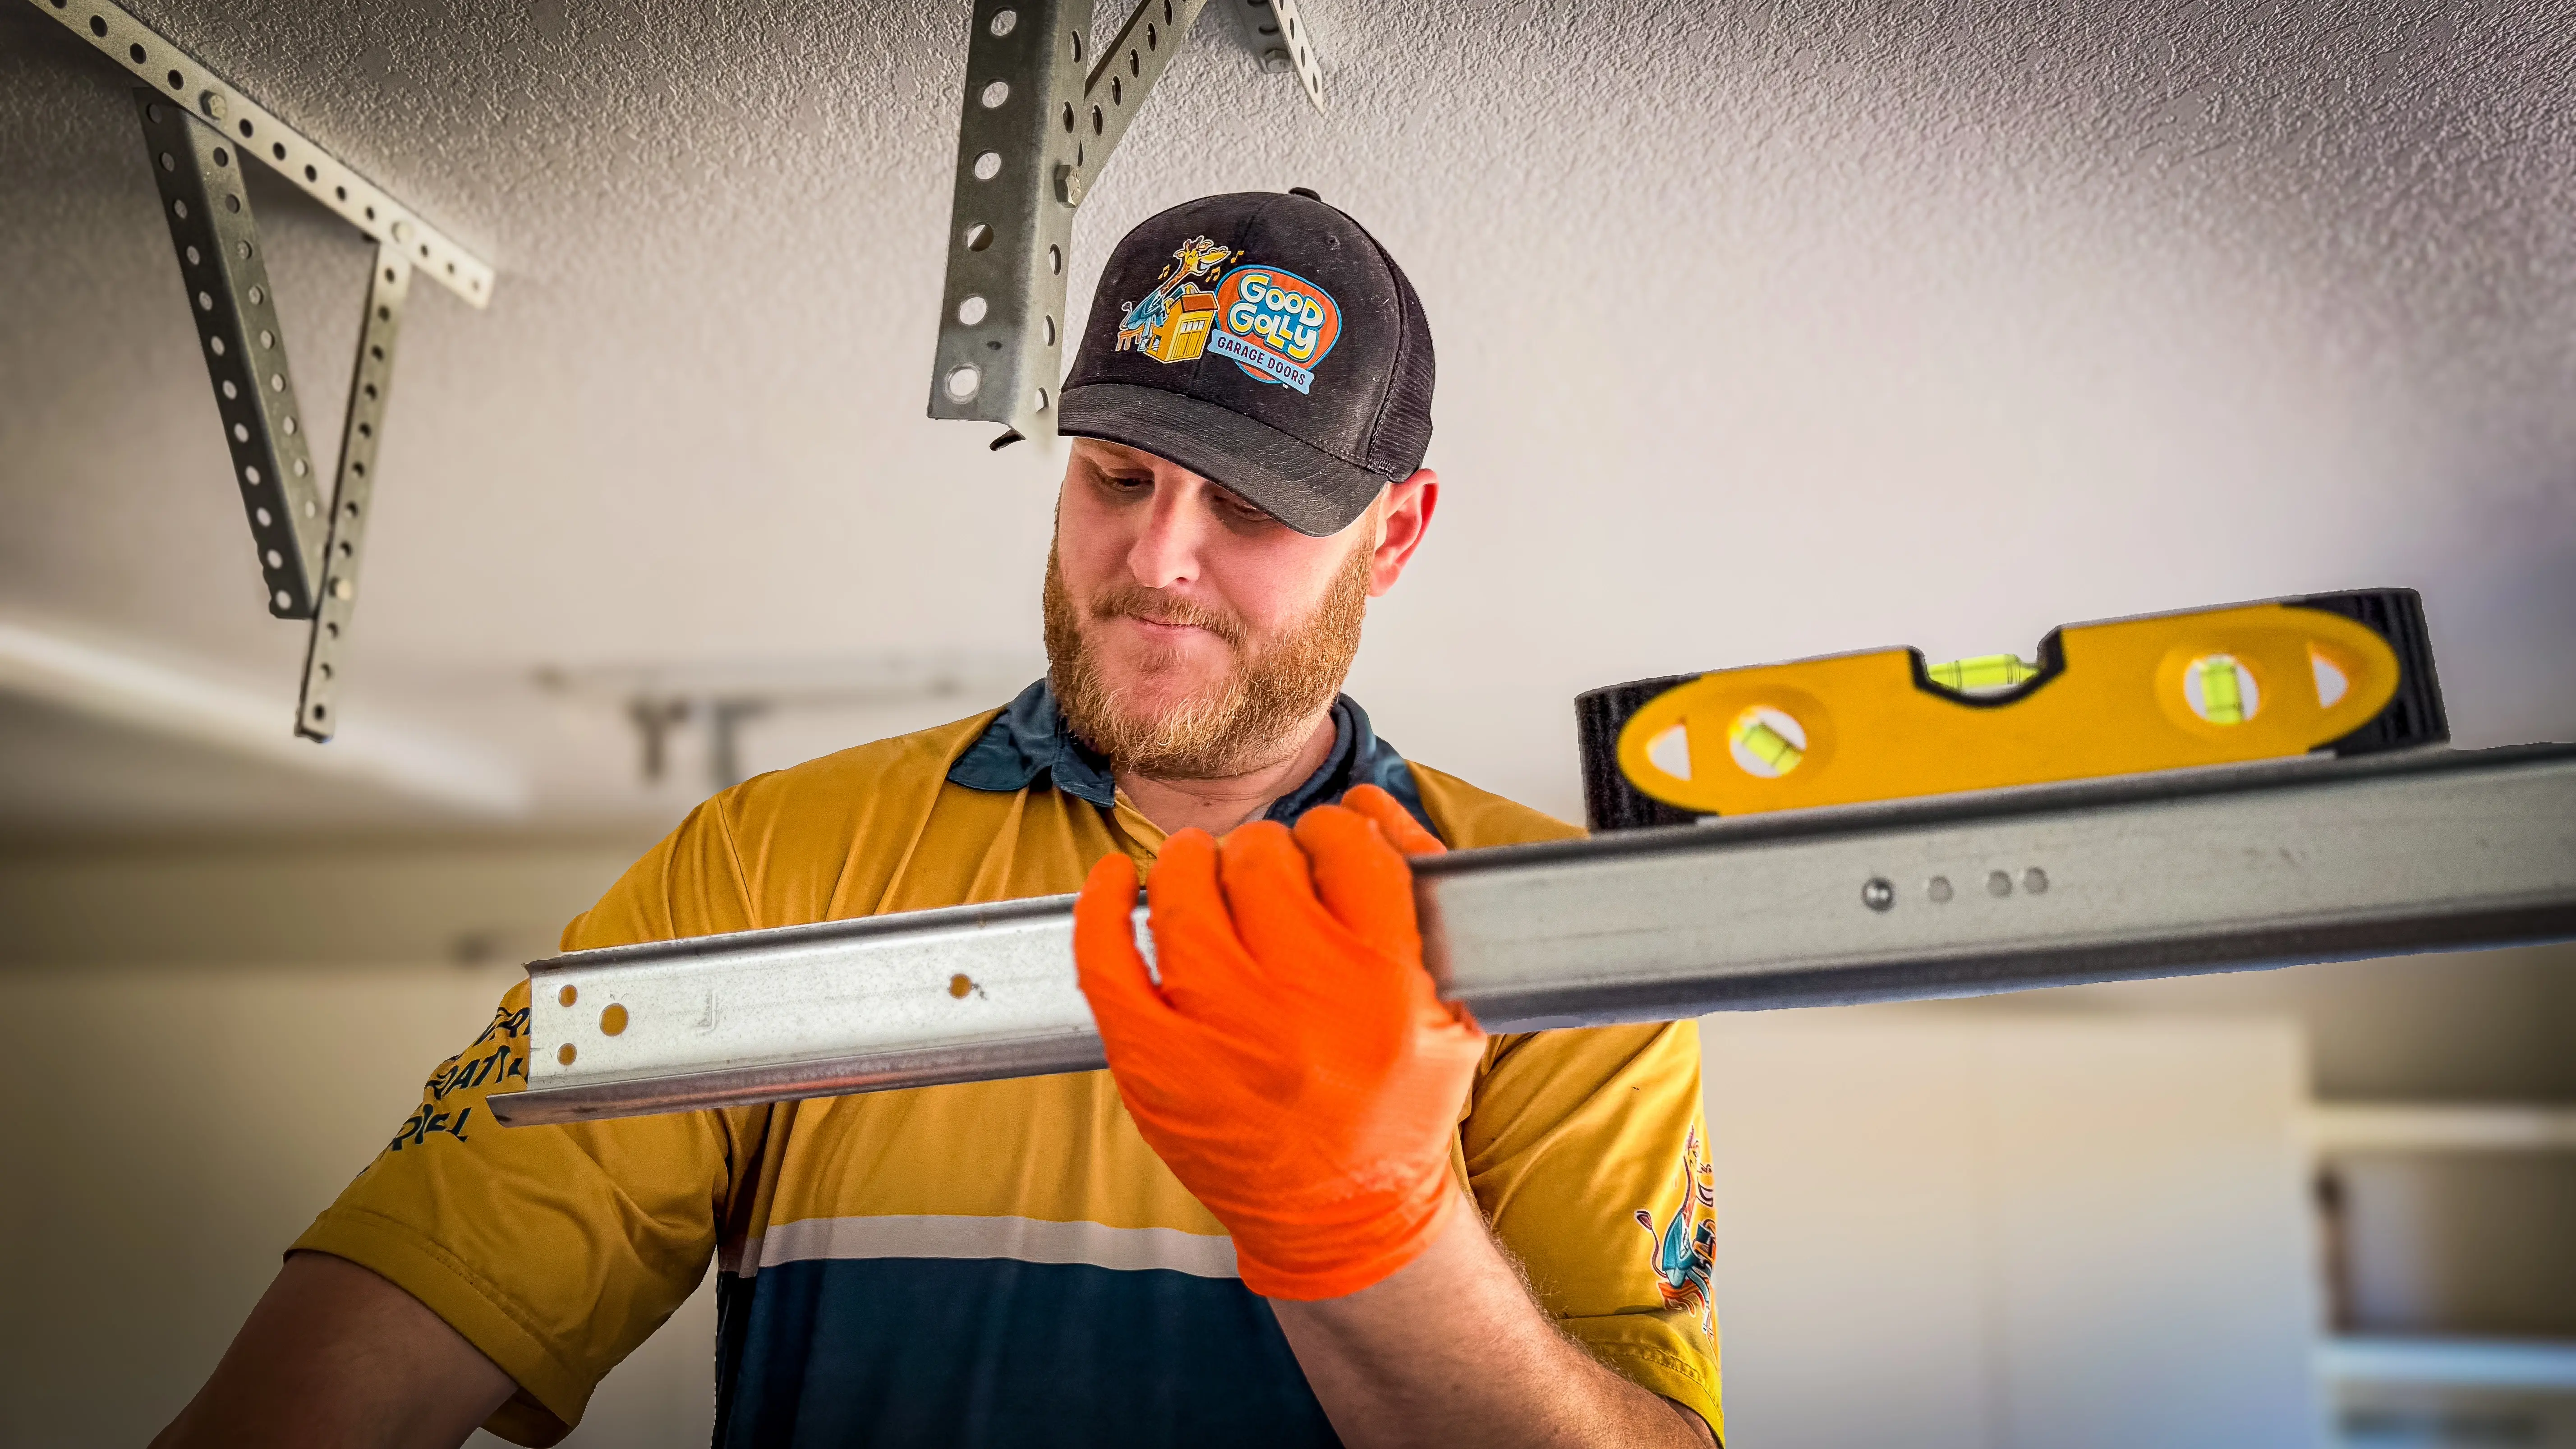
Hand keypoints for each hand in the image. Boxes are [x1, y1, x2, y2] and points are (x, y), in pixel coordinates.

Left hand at [1073, 787, 1481, 1299]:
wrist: (1343, 1219)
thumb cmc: (1397, 1111)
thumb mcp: (1452, 1005)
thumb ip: (1416, 895)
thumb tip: (1360, 806)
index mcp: (1387, 980)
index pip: (1346, 848)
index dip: (1331, 834)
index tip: (1322, 849)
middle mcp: (1304, 1000)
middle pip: (1263, 861)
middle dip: (1265, 854)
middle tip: (1266, 877)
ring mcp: (1221, 1033)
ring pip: (1185, 892)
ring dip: (1193, 865)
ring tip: (1202, 872)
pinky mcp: (1156, 1064)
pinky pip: (1107, 960)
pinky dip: (1100, 907)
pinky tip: (1113, 880)